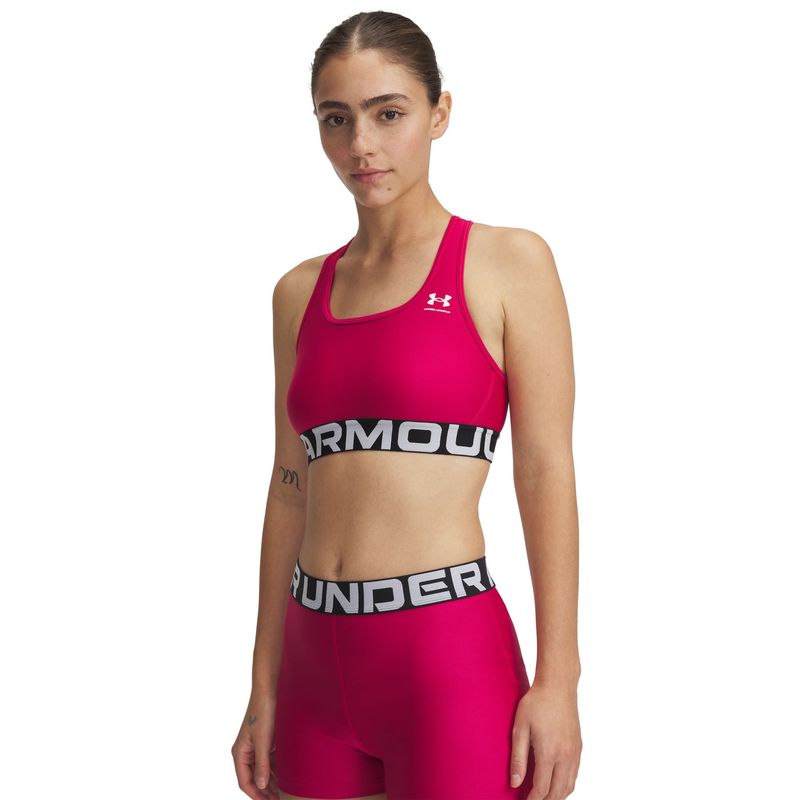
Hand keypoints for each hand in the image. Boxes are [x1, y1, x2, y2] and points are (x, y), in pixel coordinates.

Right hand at [232, 692, 280, 798]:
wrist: (269, 691)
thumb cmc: (263, 712)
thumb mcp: (263, 741)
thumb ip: (262, 764)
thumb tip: (260, 786)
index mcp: (240, 753)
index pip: (244, 781)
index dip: (256, 795)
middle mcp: (246, 751)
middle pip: (253, 778)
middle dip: (264, 791)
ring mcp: (256, 746)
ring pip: (262, 770)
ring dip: (272, 781)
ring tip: (284, 792)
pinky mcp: (265, 741)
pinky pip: (269, 760)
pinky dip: (276, 769)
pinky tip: (286, 776)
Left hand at [509, 679, 581, 798]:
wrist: (558, 686)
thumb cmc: (536, 703)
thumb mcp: (520, 727)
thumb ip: (517, 757)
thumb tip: (515, 783)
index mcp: (549, 752)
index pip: (542, 788)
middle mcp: (565, 756)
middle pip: (557, 792)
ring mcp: (574, 752)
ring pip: (569, 786)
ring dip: (556, 795)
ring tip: (542, 796)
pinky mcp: (579, 747)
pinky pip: (574, 775)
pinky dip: (566, 785)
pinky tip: (556, 783)